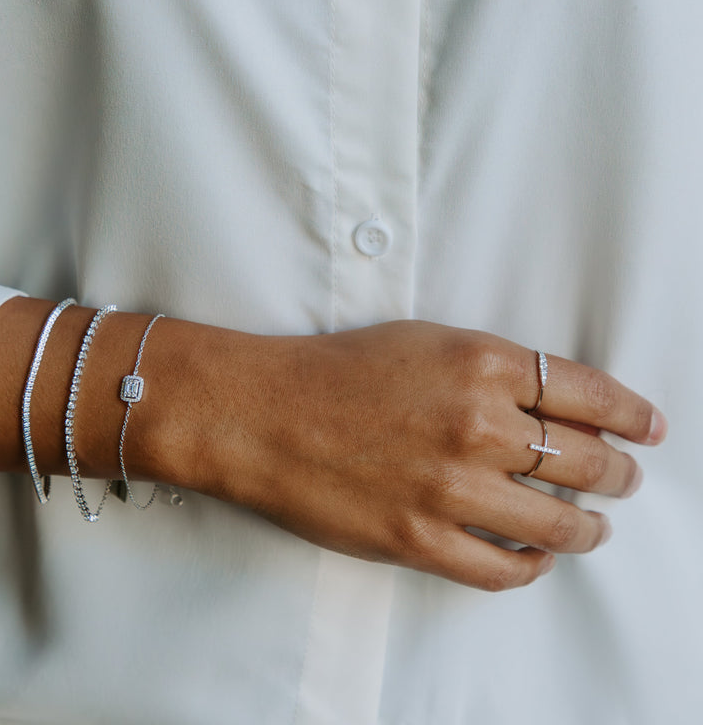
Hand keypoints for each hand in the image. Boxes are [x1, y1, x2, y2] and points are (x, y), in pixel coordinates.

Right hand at [147, 320, 665, 591]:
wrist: (261, 412)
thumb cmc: (334, 370)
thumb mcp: (424, 342)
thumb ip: (493, 369)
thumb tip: (551, 405)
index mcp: (481, 363)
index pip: (590, 393)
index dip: (632, 414)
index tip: (649, 428)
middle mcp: (476, 423)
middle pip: (587, 461)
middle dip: (618, 473)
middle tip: (623, 479)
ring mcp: (450, 487)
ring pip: (559, 523)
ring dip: (588, 528)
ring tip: (591, 527)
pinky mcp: (420, 540)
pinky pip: (504, 569)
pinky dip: (533, 567)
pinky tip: (537, 558)